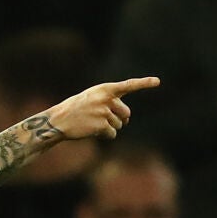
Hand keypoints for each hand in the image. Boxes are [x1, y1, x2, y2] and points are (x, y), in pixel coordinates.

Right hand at [45, 76, 160, 140]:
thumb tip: (126, 119)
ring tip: (93, 124)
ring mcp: (104, 111)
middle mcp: (106, 98)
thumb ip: (110, 101)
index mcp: (105, 89)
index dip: (144, 83)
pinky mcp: (101, 125)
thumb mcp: (92, 98)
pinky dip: (105, 136)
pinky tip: (92, 131)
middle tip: (103, 119)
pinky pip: (112, 134)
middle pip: (127, 114)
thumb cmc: (76, 109)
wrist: (59, 120)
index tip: (157, 81)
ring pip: (119, 125)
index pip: (128, 85)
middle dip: (119, 120)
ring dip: (109, 128)